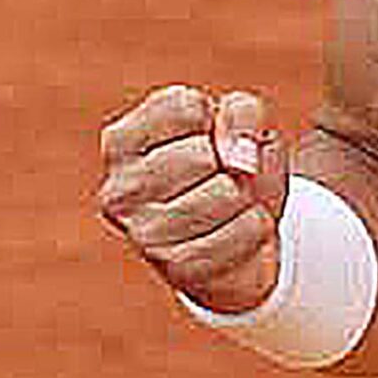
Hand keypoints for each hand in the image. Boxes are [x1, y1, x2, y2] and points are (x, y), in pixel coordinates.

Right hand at [96, 85, 291, 314]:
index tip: (212, 139)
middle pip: (202, 155)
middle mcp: (119, 190)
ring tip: (236, 204)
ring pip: (226, 193)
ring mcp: (144, 234)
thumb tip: (239, 158)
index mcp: (121, 142)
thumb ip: (242, 113)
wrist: (237, 245)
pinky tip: (239, 230)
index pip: (183, 108)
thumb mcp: (240, 124)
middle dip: (235, 162)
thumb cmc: (231, 172)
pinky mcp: (178, 268)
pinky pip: (246, 231)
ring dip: (249, 196)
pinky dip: (258, 226)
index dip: (218, 119)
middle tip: (227, 178)